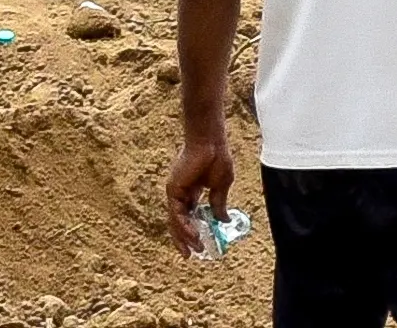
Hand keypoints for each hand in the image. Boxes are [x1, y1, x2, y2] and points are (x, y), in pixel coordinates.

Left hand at [164, 123, 231, 251]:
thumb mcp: (222, 186)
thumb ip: (219, 204)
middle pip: (179, 223)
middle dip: (184, 240)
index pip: (189, 217)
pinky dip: (184, 225)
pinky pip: (177, 214)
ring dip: (185, 236)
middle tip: (192, 254)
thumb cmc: (218, 158)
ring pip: (176, 221)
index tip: (198, 245)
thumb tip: (222, 220)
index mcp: (193, 193)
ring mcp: (176, 194)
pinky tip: (193, 234)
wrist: (211, 143)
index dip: (192, 232)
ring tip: (194, 248)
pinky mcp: (173, 191)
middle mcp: (181, 195)